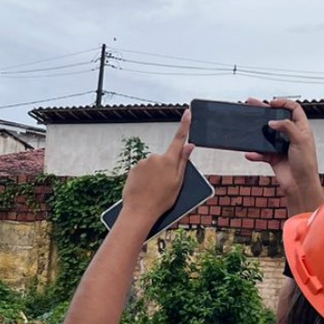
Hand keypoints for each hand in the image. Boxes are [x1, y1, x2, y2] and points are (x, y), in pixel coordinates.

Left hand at [120, 111, 193, 225]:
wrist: (139, 211)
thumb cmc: (161, 200)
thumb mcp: (178, 182)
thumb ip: (183, 162)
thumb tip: (189, 146)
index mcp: (169, 160)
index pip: (179, 138)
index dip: (185, 124)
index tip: (188, 112)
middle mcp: (155, 157)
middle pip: (164, 158)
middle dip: (165, 168)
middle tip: (164, 186)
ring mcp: (143, 162)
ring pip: (152, 166)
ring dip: (153, 175)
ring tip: (153, 190)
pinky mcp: (134, 168)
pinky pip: (142, 170)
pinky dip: (144, 178)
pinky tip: (144, 189)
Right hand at [244, 98, 322, 213]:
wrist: (300, 185)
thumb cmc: (306, 164)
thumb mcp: (300, 140)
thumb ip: (286, 127)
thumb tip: (272, 122)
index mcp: (302, 129)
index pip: (294, 109)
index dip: (283, 103)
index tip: (272, 103)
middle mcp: (291, 136)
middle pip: (277, 119)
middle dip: (265, 111)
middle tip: (253, 104)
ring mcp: (281, 146)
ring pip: (267, 134)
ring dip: (257, 131)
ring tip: (247, 125)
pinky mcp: (273, 157)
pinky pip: (261, 152)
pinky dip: (255, 153)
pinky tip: (250, 153)